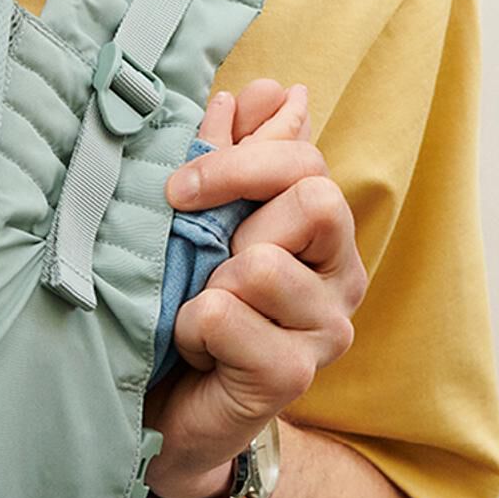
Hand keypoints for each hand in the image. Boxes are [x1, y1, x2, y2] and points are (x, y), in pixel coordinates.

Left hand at [142, 80, 367, 497]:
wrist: (158, 407)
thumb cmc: (178, 304)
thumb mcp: (199, 220)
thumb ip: (234, 153)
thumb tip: (271, 90)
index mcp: (320, 234)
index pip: (308, 164)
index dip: (240, 161)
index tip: (178, 187)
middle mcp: (339, 279)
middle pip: (313, 200)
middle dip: (234, 221)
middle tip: (201, 261)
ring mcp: (324, 331)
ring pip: (260, 264)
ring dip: (205, 285)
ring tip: (197, 314)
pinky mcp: (292, 377)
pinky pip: (224, 317)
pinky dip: (190, 329)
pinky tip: (195, 351)